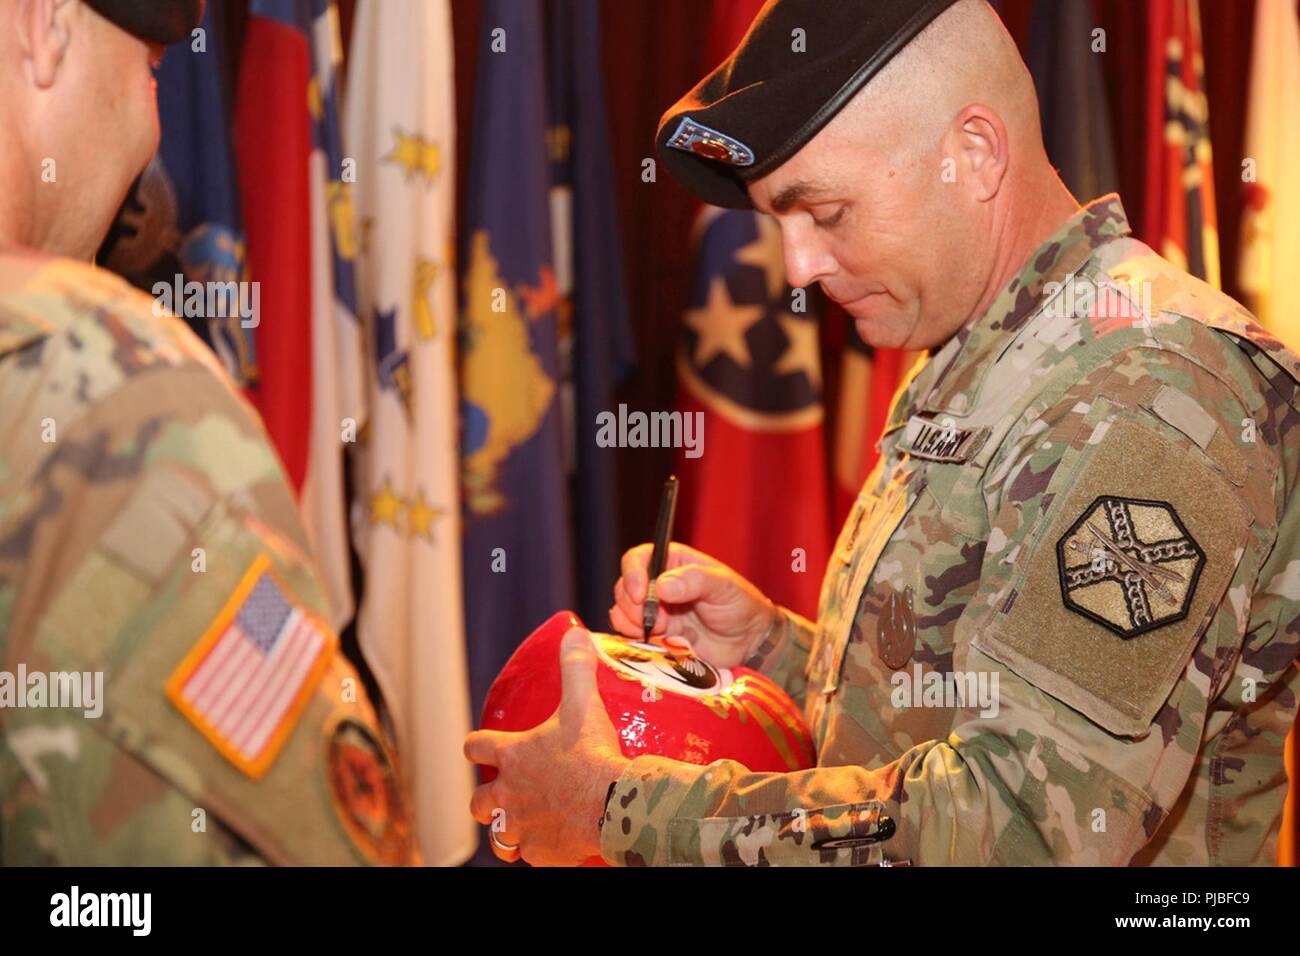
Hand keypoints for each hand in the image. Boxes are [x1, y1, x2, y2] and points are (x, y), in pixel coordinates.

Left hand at [464, 627, 629, 865]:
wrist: (614, 804)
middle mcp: (508, 794)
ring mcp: (522, 827)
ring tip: (522, 825)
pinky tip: (553, 844)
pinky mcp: (541, 854)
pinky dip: (539, 850)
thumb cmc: (592, 754)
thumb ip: (576, 668)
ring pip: (498, 837)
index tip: (482, 747)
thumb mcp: (583, 704)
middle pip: (478, 801)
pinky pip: (531, 856)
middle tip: (506, 792)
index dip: (477, 746)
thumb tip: (574, 633)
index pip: (476, 747)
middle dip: (487, 798)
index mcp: (512, 756)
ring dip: (506, 830)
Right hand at [611, 542, 776, 667]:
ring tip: (658, 630)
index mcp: (673, 562)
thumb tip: (661, 586)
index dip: (632, 574)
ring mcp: (656, 611)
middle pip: (624, 587)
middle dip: (631, 605)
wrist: (749, 642)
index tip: (639, 594)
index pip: (638, 559)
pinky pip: (632, 635)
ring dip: (631, 623)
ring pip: (623, 612)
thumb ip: (694, 581)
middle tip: (654, 620)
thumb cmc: (741, 605)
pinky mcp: (657, 635)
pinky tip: (656, 641)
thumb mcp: (723, 586)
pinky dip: (636, 639)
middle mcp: (659, 584)